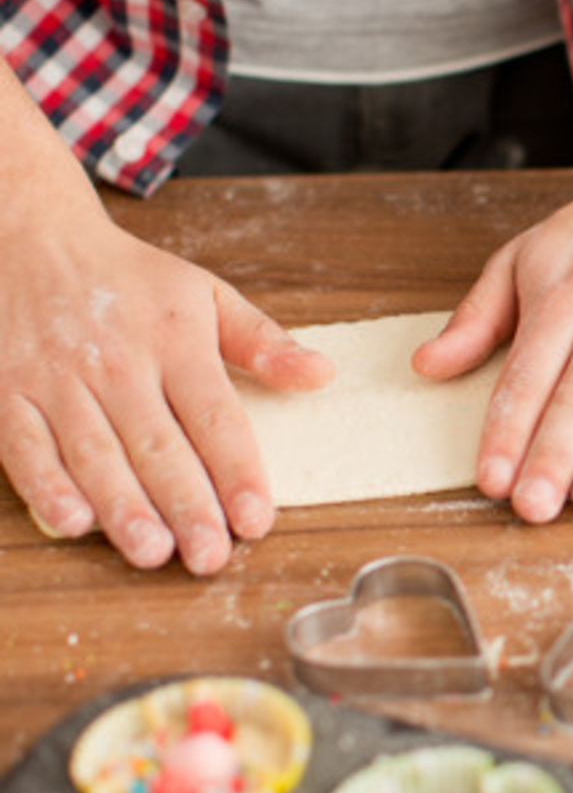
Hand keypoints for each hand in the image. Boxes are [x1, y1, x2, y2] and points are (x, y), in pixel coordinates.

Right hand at [0, 210, 332, 572]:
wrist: (30, 236)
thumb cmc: (130, 279)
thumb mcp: (205, 294)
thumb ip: (263, 342)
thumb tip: (322, 374)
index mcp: (175, 341)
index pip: (215, 417)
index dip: (238, 471)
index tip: (258, 520)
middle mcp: (118, 364)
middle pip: (159, 446)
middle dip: (188, 505)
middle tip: (211, 557)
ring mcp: (58, 380)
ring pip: (95, 454)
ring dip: (124, 507)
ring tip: (154, 553)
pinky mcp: (8, 392)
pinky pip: (26, 447)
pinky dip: (48, 485)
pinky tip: (75, 522)